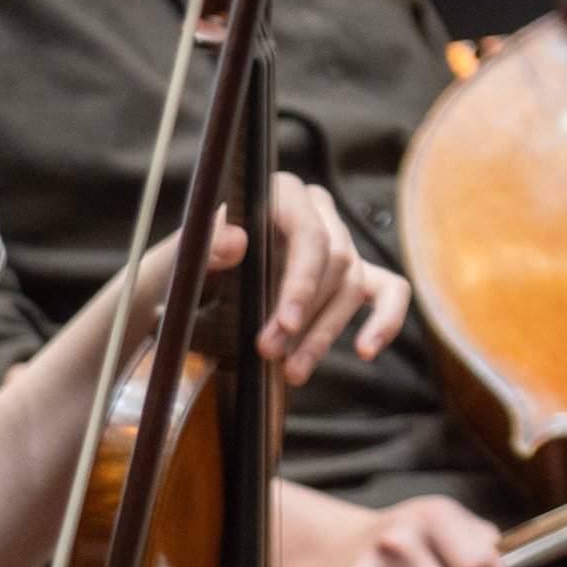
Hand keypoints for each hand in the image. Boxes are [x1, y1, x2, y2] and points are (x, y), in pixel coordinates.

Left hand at [120, 179, 407, 391]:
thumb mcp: (178, 260)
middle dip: (305, 316)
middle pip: (335, 262)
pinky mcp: (352, 275)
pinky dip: (385, 319)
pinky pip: (388, 290)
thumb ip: (203, 247)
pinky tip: (367, 350)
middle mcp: (316, 211)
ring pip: (352, 286)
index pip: (311, 235)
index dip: (303, 283)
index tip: (284, 327)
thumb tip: (237, 240)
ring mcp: (338, 243)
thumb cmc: (182, 270)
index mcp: (280, 194)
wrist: (184, 291)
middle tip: (269, 354)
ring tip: (291, 372)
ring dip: (324, 334)